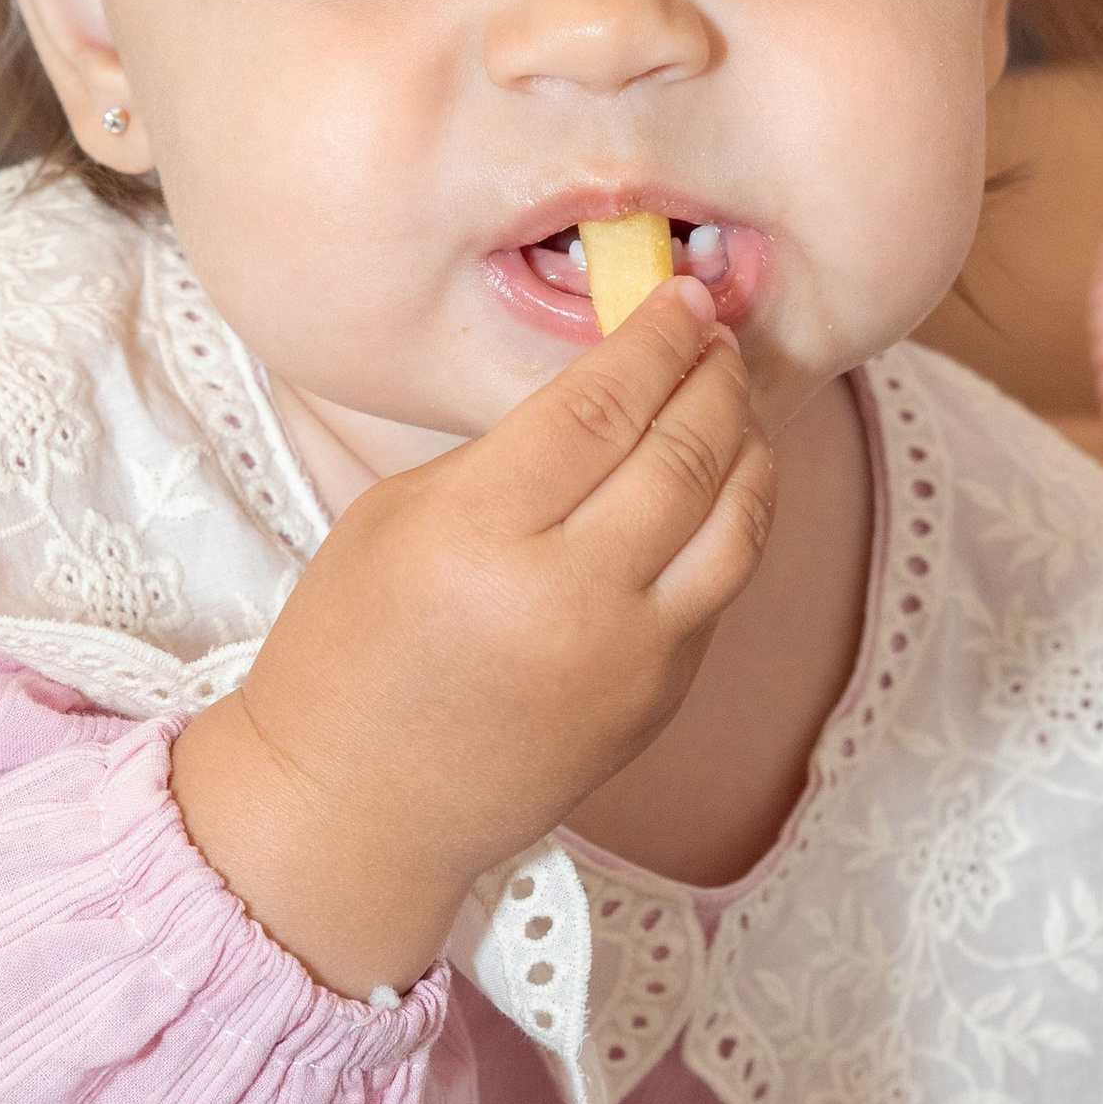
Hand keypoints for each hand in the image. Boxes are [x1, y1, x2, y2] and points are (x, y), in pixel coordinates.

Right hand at [173, 282, 775, 997]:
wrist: (359, 804)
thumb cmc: (352, 648)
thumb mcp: (397, 516)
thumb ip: (505, 455)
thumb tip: (608, 393)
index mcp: (478, 534)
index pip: (598, 408)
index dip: (651, 341)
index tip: (677, 299)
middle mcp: (565, 594)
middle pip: (680, 454)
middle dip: (713, 377)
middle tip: (718, 331)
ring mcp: (626, 655)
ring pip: (735, 523)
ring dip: (749, 444)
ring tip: (737, 397)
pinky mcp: (659, 700)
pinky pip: (721, 586)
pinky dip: (737, 518)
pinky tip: (727, 479)